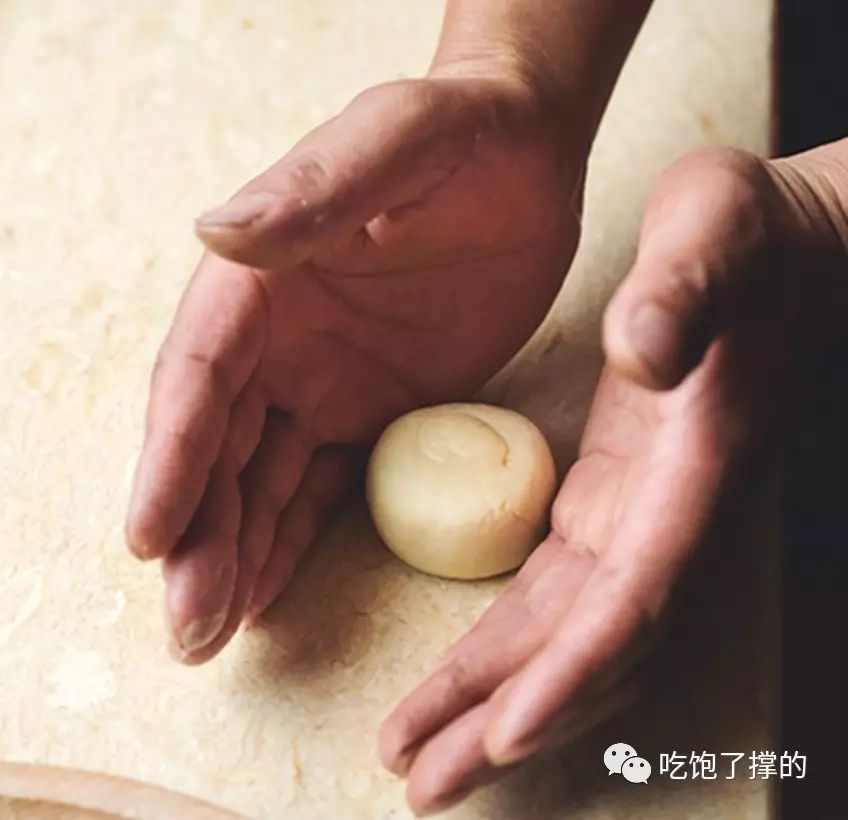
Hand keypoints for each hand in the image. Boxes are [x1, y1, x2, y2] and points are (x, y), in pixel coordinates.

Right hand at [126, 63, 585, 662]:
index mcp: (255, 280)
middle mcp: (268, 340)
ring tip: (209, 637)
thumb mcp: (393, 142)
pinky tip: (261, 597)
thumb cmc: (457, 135)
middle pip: (216, 451)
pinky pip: (314, 489)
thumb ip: (311, 192)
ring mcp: (313, 382)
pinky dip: (285, 545)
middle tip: (186, 629)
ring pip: (256, 484)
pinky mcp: (362, 412)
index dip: (170, 459)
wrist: (522, 155)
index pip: (197, 378)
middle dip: (196, 540)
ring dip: (230, 559)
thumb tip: (215, 233)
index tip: (148, 536)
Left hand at [379, 145, 847, 814]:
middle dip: (502, 718)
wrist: (786, 250)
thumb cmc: (753, 232)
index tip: (504, 735)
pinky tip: (459, 684)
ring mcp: (638, 515)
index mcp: (691, 462)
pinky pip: (552, 597)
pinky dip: (505, 648)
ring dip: (490, 700)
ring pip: (560, 634)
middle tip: (419, 785)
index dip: (571, 670)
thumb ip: (686, 287)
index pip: (631, 593)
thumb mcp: (715, 225)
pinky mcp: (609, 502)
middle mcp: (666, 511)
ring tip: (415, 753)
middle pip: (583, 645)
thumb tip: (645, 350)